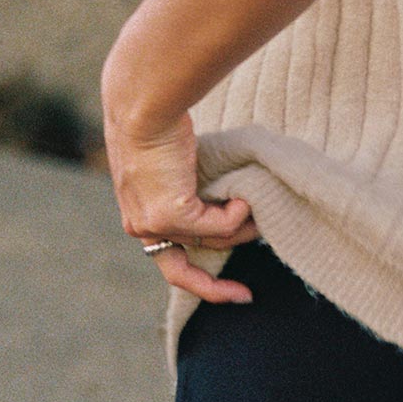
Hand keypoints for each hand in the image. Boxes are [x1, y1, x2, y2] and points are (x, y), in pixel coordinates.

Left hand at [104, 108, 261, 303]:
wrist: (144, 107)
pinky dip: (238, 211)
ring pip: (214, 240)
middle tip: (263, 241)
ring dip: (241, 226)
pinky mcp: (173, 214)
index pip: (172, 266)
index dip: (206, 284)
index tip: (238, 293)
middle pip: (199, 255)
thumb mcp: (172, 167)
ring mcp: (156, 225)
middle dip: (234, 251)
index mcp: (139, 219)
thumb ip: (190, 192)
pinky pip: (220, 224)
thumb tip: (231, 205)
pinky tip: (244, 194)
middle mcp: (143, 228)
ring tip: (257, 202)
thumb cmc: (160, 126)